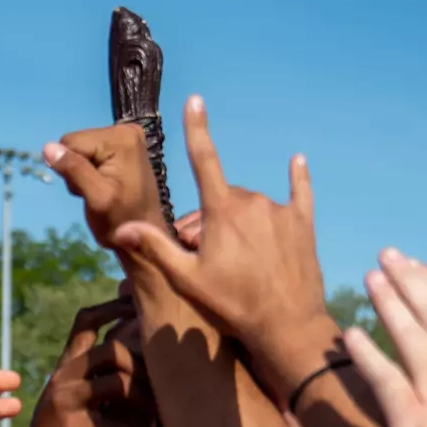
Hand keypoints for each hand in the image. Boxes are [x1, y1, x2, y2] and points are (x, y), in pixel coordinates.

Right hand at [23, 297, 160, 426]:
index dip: (114, 307)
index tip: (140, 304)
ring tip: (160, 419)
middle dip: (146, 366)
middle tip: (166, 387)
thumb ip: (112, 378)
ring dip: (148, 399)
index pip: (86, 322)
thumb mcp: (89, 402)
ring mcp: (65, 401)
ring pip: (120, 382)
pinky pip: (121, 425)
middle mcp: (63, 378)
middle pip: (113, 350)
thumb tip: (156, 356)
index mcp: (67, 367)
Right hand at [44, 124, 169, 248]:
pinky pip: (89, 153)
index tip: (89, 188)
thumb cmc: (120, 221)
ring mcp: (125, 137)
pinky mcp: (121, 146)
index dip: (71, 168)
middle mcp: (125, 129)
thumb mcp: (96, 198)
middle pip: (75, 143)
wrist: (141, 234)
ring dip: (82, 172)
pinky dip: (90, 171)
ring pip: (79, 149)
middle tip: (93, 191)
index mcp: (121, 137)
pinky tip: (104, 184)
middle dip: (76, 169)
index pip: (71, 142)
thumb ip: (74, 170)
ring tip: (100, 190)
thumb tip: (47, 147)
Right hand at [111, 96, 329, 388]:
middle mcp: (252, 202)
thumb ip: (156, 247)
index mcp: (222, 211)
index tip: (195, 100)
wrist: (286, 325)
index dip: (197, 128)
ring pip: (250, 205)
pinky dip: (297, 178)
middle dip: (210, 219)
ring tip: (235, 260)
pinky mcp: (302, 224)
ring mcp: (280, 211)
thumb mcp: (187, 279)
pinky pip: (299, 193)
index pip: (204, 159)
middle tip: (206, 257)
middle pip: (222, 197)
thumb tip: (124, 228)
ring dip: (238, 222)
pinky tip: (297, 161)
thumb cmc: (232, 305)